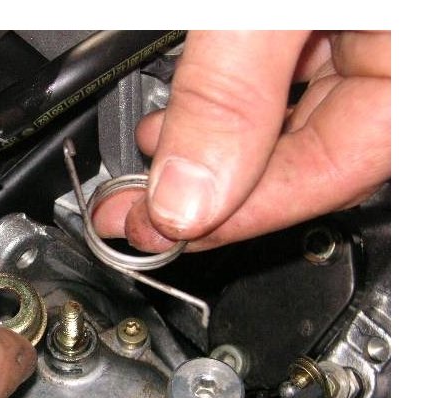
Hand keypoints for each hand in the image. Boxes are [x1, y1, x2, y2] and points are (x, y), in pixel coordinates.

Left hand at [93, 31, 389, 251]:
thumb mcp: (261, 6)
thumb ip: (232, 91)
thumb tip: (187, 195)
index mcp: (408, 66)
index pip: (328, 175)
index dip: (235, 216)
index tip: (163, 232)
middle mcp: (390, 59)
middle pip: (302, 160)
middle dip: (209, 196)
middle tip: (135, 216)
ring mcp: (354, 37)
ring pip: (283, 124)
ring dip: (208, 156)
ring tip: (143, 171)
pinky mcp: (309, 24)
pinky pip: (272, 82)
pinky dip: (222, 108)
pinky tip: (178, 119)